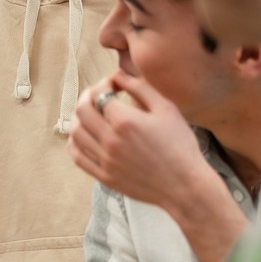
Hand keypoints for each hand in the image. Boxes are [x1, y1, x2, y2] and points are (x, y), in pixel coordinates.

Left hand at [68, 70, 213, 211]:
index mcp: (125, 121)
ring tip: (92, 113)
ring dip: (79, 118)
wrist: (184, 185)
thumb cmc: (180, 145)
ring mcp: (105, 160)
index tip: (114, 84)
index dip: (104, 83)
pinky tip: (85, 135)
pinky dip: (76, 142)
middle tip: (99, 94)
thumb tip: (117, 76)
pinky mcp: (104, 176)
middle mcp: (110, 140)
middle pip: (81, 110)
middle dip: (88, 96)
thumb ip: (140, 88)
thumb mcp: (166, 108)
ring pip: (76, 133)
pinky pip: (78, 156)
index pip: (99, 93)